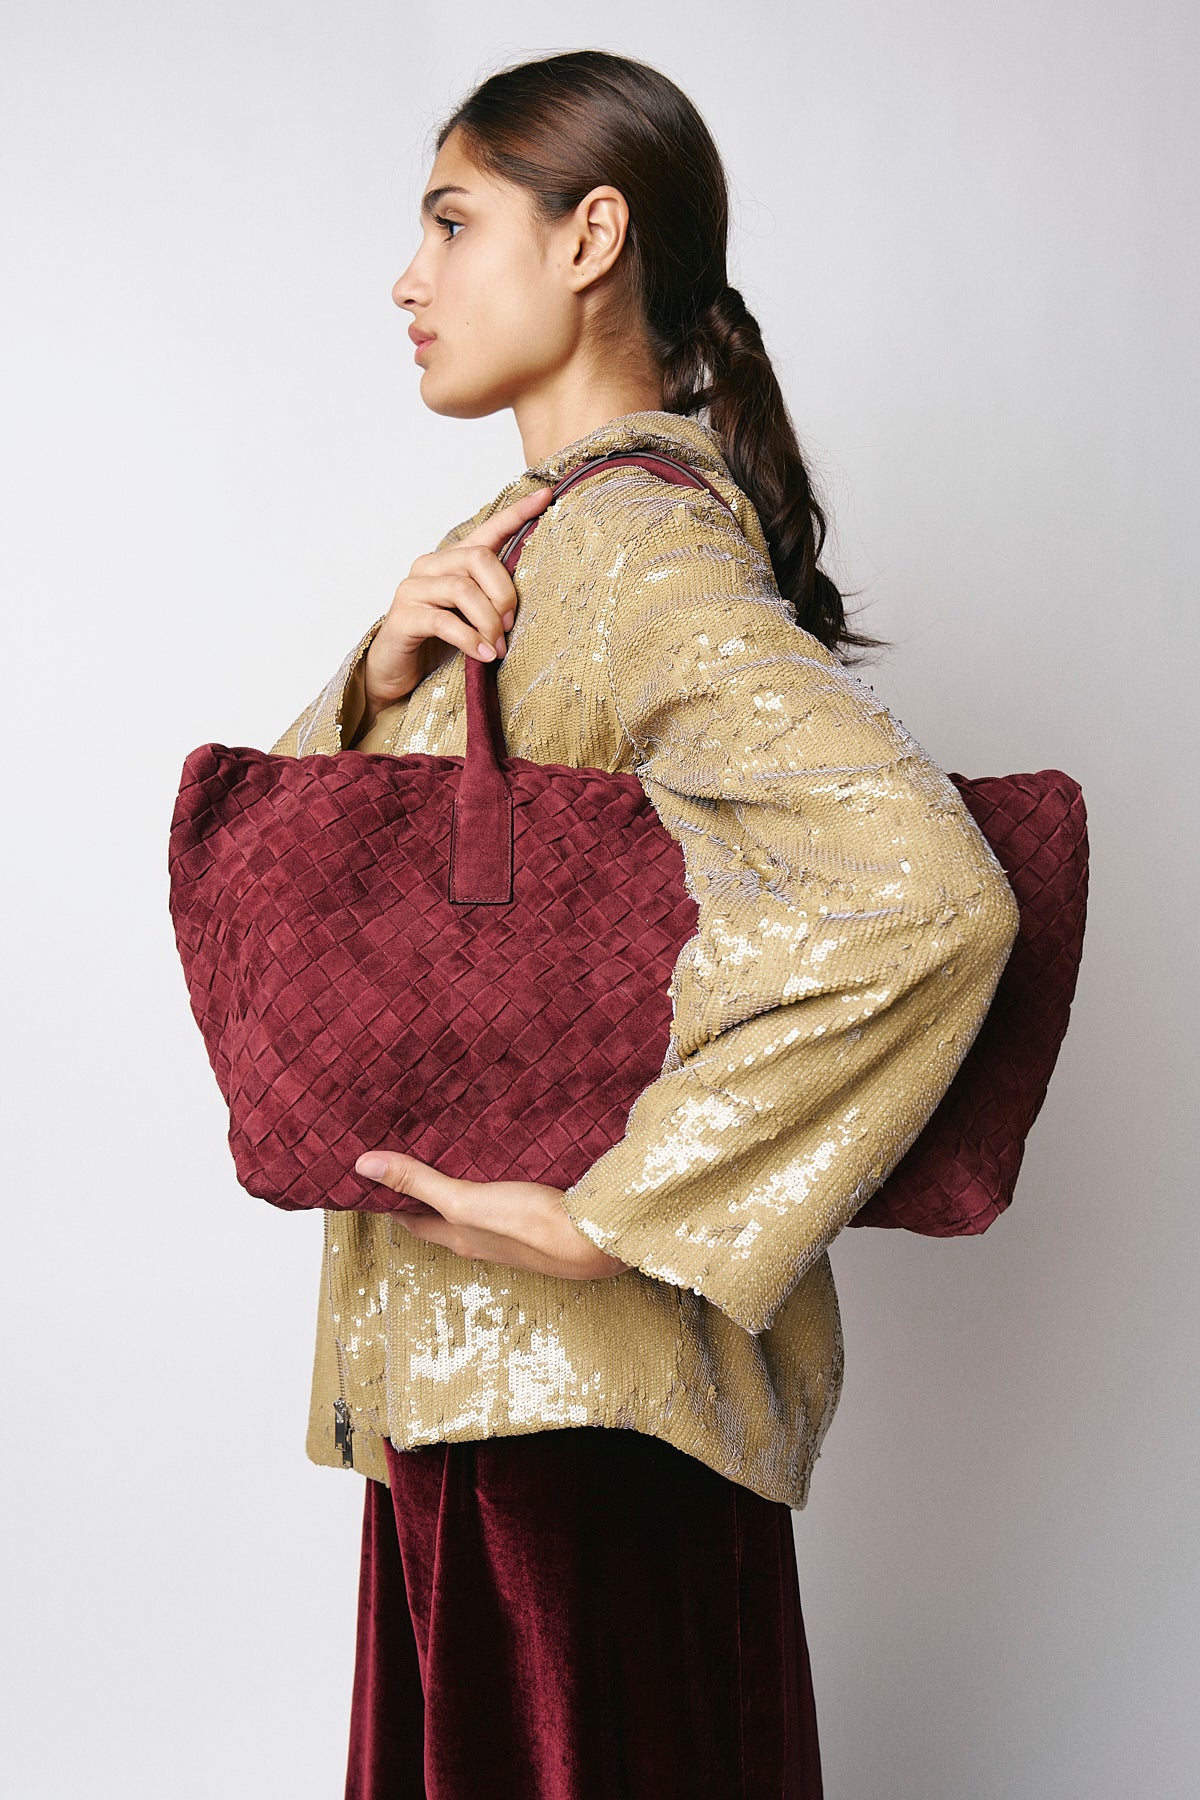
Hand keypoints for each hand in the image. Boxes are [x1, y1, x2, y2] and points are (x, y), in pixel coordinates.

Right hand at [352, 484, 555, 737]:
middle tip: (511, 626)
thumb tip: (532, 596)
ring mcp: (413, 589)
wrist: (397, 673)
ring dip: (488, 621)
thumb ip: (492, 599)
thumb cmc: (439, 644)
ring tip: (498, 648)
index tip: (547, 496)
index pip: (489, 529)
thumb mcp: (473, 617)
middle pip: (478, 559)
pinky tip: (483, 655)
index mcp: (452, 561)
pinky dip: (469, 639)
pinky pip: (444, 621)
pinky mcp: (403, 616)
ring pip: (462, 589)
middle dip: (503, 593)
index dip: (517, 513)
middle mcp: (430, 566)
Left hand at [353, 1149, 630, 1282]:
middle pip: (438, 1215)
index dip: (387, 1199)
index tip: (369, 1177)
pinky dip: (490, 1186)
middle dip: (420, 1192)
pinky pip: (501, 1201)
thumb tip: (362, 1166)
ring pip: (471, 1210)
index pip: (409, 1217)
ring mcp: (507, 1235)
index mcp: (456, 1236)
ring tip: (448, 1158)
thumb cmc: (528, 1225)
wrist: (592, 1240)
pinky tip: (500, 1169)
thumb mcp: (463, 1200)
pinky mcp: (535, 1221)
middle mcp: (477, 1240)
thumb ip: (418, 1181)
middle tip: (403, 1160)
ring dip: (456, 1189)